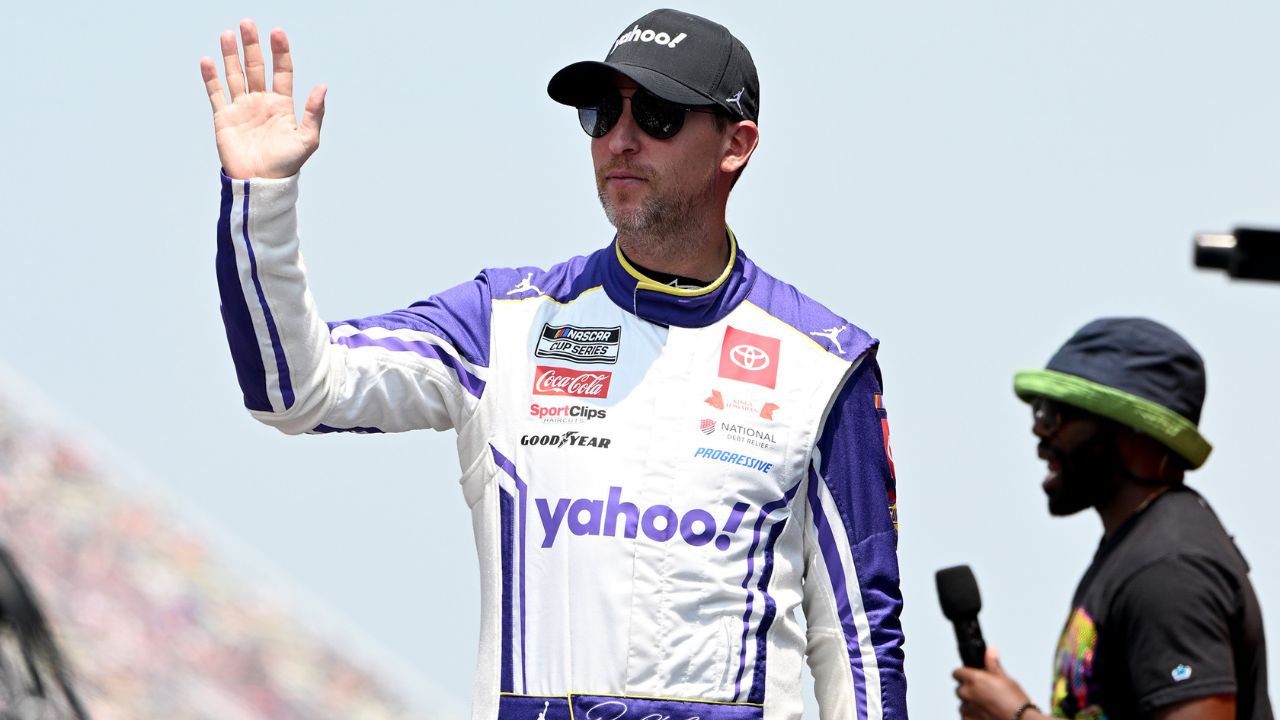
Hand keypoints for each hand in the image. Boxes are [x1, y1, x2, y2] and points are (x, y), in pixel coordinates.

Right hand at [199, 19, 325, 178]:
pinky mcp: (224, 117)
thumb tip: (322, 87)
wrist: (260, 183)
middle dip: (252, 46)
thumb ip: (313, 113)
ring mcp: (242, 108)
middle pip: (256, 67)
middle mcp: (261, 102)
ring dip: (231, 55)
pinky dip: (211, 77)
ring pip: (235, 75)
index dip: (280, 52)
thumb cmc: (286, 165)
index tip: (277, 32)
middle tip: (248, 23)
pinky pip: (216, 93)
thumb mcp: (306, 140)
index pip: (282, 72)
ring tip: (228, 34)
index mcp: (282, 105)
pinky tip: (208, 60)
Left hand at [952, 647, 1036, 719]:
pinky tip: (986, 714)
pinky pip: (966, 715)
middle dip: (970, 689)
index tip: (971, 676)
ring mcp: (967, 708)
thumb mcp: (1005, 679)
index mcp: (974, 679)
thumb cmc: (1015, 703)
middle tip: (985, 693)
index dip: (965, 674)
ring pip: (963, 703)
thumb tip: (990, 651)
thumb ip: (992, 664)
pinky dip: (973, 715)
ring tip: (988, 705)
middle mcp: (967, 693)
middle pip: (960, 688)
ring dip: (971, 703)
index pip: (957, 672)